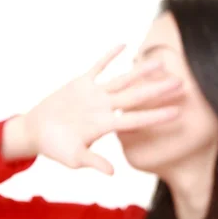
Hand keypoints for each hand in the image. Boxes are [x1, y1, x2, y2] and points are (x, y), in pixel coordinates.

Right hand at [2, 45, 182, 173]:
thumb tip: (112, 173)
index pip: (137, 119)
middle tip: (181, 83)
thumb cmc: (55, 148)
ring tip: (161, 61)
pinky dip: (109, 56)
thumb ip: (93, 161)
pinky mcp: (81, 83)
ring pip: (122, 79)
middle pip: (137, 96)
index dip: (157, 115)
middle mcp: (105, 107)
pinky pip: (98, 66)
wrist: (36, 132)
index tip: (178, 112)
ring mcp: (95, 94)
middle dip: (158, 90)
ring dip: (140, 70)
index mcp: (105, 125)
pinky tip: (124, 45)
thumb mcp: (73, 158)